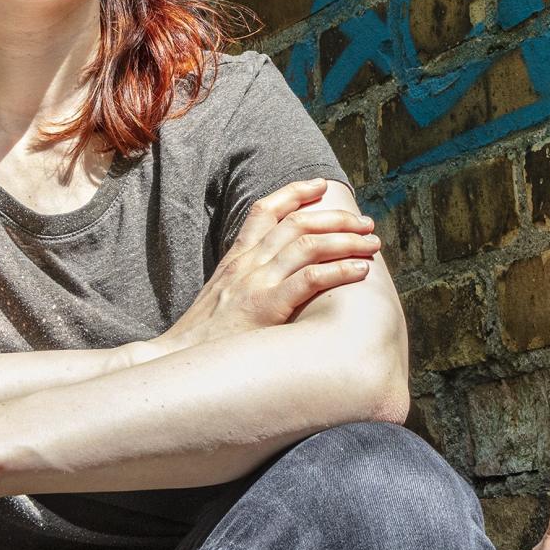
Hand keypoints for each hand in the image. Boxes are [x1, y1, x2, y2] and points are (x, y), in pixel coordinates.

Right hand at [156, 179, 380, 354]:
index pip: (264, 210)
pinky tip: (360, 271)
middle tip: (366, 223)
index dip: (294, 192)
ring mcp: (255, 283)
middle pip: (297, 223)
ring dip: (346, 240)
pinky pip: (310, 279)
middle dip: (336, 218)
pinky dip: (339, 270)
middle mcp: (247, 264)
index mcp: (235, 259)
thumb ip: (245, 282)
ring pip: (309, 245)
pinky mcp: (265, 307)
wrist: (177, 363)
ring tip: (372, 243)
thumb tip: (275, 280)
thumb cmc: (203, 340)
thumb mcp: (221, 298)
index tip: (321, 185)